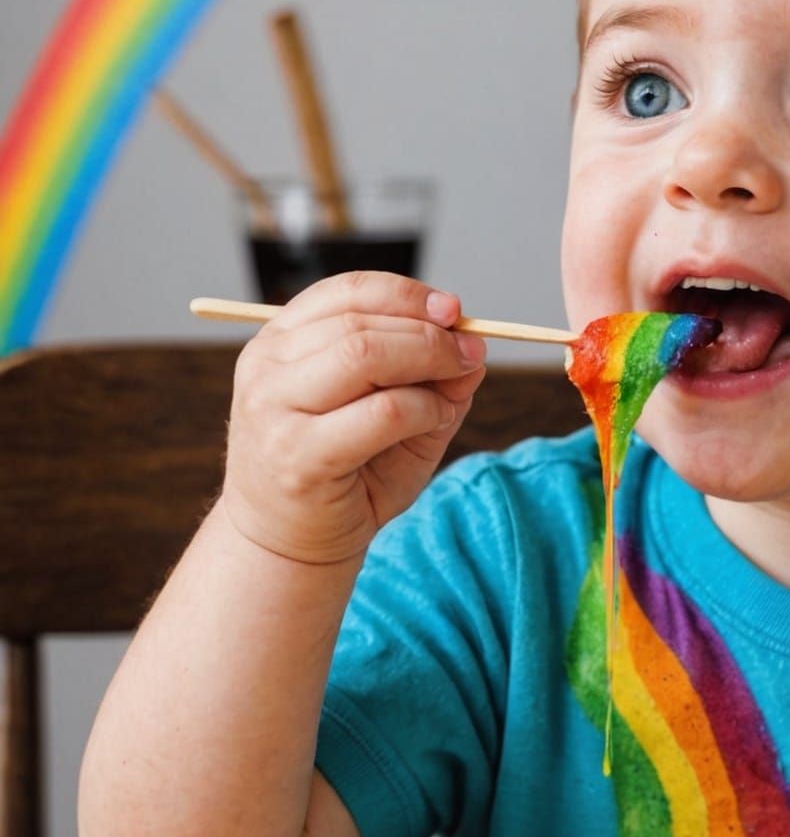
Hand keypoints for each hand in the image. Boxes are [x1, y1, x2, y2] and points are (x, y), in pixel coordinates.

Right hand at [220, 272, 487, 564]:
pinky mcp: (299, 455)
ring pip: (366, 357)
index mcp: (279, 341)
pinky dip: (424, 408)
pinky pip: (382, 412)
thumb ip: (429, 377)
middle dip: (430, 333)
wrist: (289, 544)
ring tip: (453, 389)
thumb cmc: (343, 472)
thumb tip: (474, 348)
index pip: (346, 292)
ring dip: (429, 365)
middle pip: (361, 324)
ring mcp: (274, 410)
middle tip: (471, 352)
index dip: (406, 294)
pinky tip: (436, 419)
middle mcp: (267, 368)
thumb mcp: (390, 412)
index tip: (453, 310)